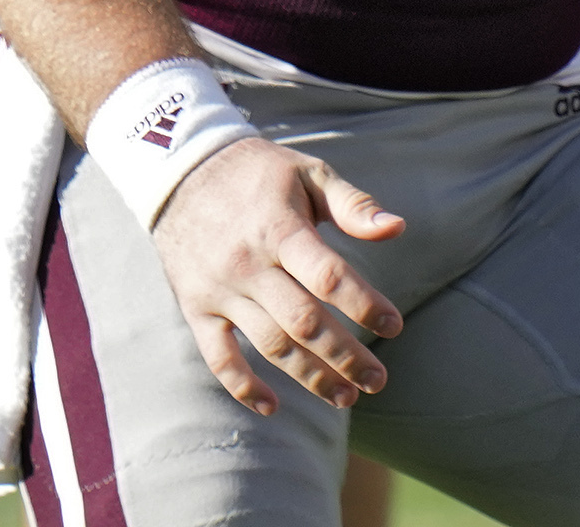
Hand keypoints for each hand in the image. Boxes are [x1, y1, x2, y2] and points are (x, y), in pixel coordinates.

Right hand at [150, 135, 407, 415]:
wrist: (181, 173)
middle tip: (377, 380)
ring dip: (310, 376)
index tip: (394, 327)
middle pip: (303, 322)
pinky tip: (273, 406)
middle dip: (345, 356)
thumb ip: (353, 204)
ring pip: (269, 345)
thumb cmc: (260, 173)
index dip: (364, 304)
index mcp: (280, 228)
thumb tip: (397, 228)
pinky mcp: (196, 308)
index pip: (328, 276)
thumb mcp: (309, 173)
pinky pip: (218, 358)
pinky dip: (243, 387)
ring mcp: (220, 290)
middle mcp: (248, 264)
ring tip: (346, 396)